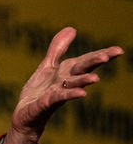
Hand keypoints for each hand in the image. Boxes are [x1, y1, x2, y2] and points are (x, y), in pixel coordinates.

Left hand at [3, 27, 123, 143]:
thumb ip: (58, 49)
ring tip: (95, 79)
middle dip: (95, 62)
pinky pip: (58, 98)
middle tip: (111, 55)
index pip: (86, 61)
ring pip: (73, 85)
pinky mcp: (45, 103)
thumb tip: (72, 28)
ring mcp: (56, 93)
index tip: (119, 50)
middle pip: (82, 70)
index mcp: (66, 72)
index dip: (101, 55)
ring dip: (83, 81)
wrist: (25, 115)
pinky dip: (69, 95)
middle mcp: (65, 82)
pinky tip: (81, 93)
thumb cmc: (39, 91)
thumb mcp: (48, 66)